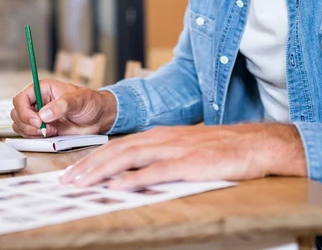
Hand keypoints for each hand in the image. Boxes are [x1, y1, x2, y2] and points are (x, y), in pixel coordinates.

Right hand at [11, 79, 116, 136]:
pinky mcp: (43, 129)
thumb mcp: (78, 100)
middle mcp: (38, 102)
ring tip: (49, 131)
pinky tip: (50, 134)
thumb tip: (44, 114)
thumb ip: (61, 106)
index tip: (36, 120)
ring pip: (20, 125)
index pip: (21, 98)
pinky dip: (35, 138)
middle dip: (26, 123)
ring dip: (30, 132)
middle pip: (16, 113)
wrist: (98, 117)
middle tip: (43, 128)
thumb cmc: (90, 102)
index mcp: (43, 89)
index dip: (24, 111)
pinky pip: (29, 135)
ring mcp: (39, 116)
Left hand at [60, 122, 306, 188]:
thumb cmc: (222, 148)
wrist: (254, 143)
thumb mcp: (185, 147)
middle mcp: (163, 138)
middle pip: (117, 150)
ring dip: (102, 171)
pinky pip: (156, 171)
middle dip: (89, 165)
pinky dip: (134, 179)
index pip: (119, 146)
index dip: (94, 158)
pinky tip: (118, 187)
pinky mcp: (189, 163)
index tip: (74, 172)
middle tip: (67, 181)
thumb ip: (161, 156)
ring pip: (129, 157)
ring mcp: (175, 149)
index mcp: (160, 134)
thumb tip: (134, 174)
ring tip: (82, 184)